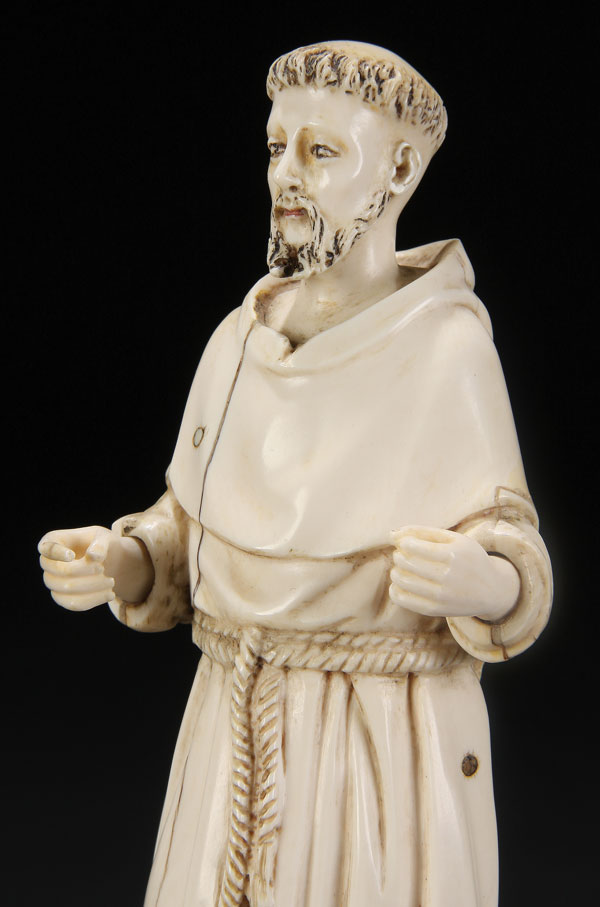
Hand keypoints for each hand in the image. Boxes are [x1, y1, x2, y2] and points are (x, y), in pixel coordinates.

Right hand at [39, 525, 154, 609]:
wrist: (105, 559)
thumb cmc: (99, 543)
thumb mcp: (103, 537)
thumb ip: (100, 544)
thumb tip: (93, 556)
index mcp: (53, 540)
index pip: (48, 548)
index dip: (57, 553)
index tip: (71, 555)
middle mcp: (48, 562)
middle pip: (60, 571)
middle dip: (85, 571)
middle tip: (102, 569)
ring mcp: (52, 581)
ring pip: (66, 590)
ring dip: (92, 587)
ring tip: (111, 582)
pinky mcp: (62, 597)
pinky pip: (73, 603)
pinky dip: (93, 600)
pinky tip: (110, 594)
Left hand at [389, 526, 519, 620]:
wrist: (492, 590)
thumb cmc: (468, 558)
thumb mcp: (453, 539)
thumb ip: (423, 532)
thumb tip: (391, 534)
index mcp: (453, 554)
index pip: (413, 546)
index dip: (403, 543)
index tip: (406, 543)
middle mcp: (448, 576)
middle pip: (406, 562)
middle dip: (399, 556)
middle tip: (403, 555)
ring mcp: (441, 595)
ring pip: (402, 581)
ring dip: (396, 572)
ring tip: (401, 569)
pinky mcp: (436, 610)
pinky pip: (404, 600)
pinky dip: (395, 590)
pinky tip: (399, 584)